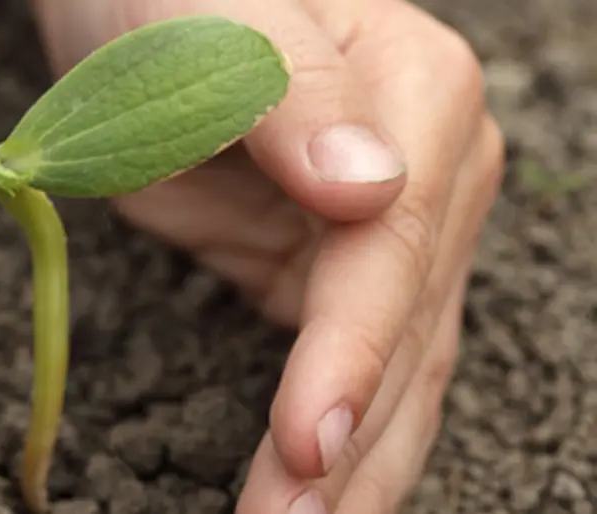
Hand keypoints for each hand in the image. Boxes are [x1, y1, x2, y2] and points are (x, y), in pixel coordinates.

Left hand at [32, 1, 503, 511]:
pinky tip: (311, 495)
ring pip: (393, 372)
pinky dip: (331, 439)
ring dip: (350, 468)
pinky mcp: (331, 267)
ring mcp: (388, 228)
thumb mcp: (216, 15)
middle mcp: (427, 170)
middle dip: (348, 444)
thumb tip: (370, 190)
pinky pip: (346, 367)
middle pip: (404, 331)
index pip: (391, 252)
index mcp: (416, 97)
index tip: (303, 443)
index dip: (349, 355)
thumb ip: (291, 95)